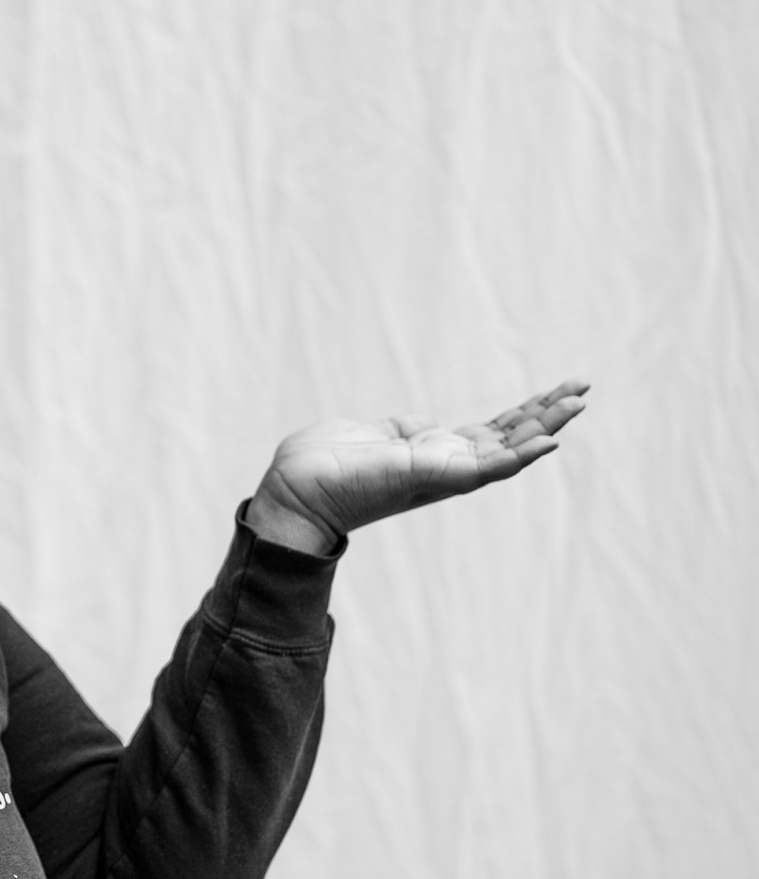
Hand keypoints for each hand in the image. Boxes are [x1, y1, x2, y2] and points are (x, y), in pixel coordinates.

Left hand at [244, 379, 589, 553]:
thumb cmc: (321, 465)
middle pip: (508, 439)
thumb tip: (421, 424)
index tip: (555, 391)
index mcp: (430, 455)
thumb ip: (400, 430)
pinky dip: (519, 456)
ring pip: (506, 453)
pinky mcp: (432, 476)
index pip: (488, 434)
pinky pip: (486, 468)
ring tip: (579, 404)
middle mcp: (442, 468)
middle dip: (546, 415)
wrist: (293, 490)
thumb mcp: (369, 435)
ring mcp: (440, 474)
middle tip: (584, 389)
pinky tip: (549, 440)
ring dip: (544, 428)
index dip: (522, 415)